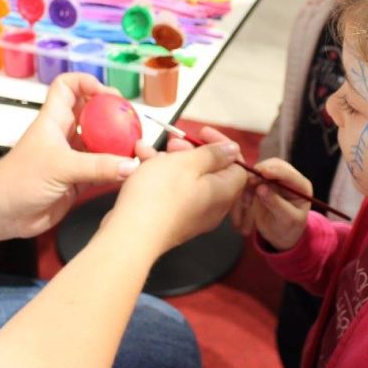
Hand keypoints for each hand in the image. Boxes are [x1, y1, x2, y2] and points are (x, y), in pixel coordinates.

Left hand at [0, 73, 147, 239]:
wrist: (3, 214)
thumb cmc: (19, 180)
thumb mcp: (60, 167)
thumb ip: (97, 166)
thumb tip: (129, 164)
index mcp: (53, 119)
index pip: (67, 87)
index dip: (87, 83)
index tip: (107, 94)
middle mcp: (64, 134)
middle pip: (91, 112)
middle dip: (111, 114)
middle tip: (130, 121)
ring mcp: (71, 157)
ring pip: (99, 142)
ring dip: (116, 143)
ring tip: (135, 147)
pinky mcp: (77, 180)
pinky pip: (102, 169)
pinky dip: (115, 169)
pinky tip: (128, 171)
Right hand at [104, 139, 247, 256]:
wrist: (131, 234)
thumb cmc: (160, 194)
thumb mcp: (187, 163)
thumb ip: (213, 154)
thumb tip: (232, 150)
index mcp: (224, 191)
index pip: (236, 165)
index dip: (221, 146)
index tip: (201, 134)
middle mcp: (213, 207)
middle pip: (209, 171)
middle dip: (189, 152)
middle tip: (171, 143)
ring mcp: (193, 216)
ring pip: (186, 180)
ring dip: (169, 161)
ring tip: (145, 150)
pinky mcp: (173, 221)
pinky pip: (173, 193)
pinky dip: (160, 177)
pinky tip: (140, 165)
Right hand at [245, 158, 311, 250]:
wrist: (280, 234)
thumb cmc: (288, 228)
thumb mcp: (286, 220)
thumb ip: (275, 203)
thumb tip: (261, 188)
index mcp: (301, 186)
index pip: (289, 174)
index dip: (275, 171)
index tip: (262, 172)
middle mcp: (289, 178)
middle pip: (273, 166)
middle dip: (260, 173)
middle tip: (249, 183)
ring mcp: (275, 179)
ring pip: (260, 171)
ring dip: (251, 182)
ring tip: (247, 202)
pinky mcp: (262, 182)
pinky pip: (252, 180)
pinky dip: (246, 188)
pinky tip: (245, 202)